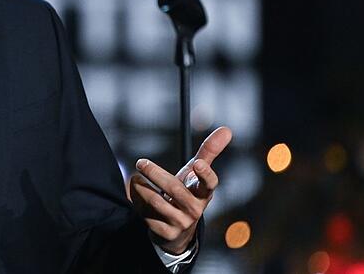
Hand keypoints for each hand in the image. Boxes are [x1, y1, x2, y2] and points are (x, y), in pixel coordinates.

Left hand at [128, 126, 232, 254]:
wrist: (177, 228)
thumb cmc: (187, 192)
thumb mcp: (195, 174)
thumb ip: (208, 152)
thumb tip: (227, 129)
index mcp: (204, 193)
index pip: (210, 184)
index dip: (205, 175)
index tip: (197, 163)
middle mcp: (195, 210)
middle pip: (174, 190)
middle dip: (155, 174)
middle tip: (141, 162)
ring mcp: (181, 223)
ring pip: (156, 202)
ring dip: (141, 188)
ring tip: (137, 180)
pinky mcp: (166, 233)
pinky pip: (146, 215)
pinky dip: (137, 202)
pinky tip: (138, 199)